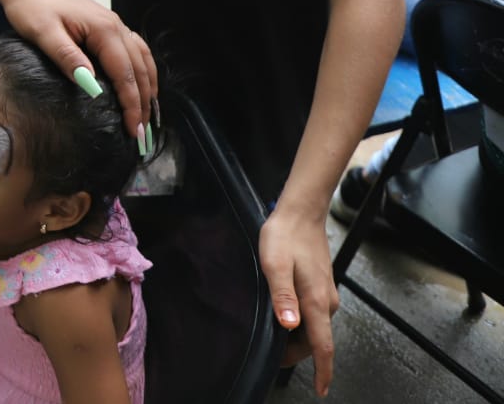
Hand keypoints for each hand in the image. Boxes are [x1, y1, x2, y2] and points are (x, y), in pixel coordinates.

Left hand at [0, 0, 155, 141]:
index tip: (133, 131)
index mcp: (104, 30)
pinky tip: (141, 84)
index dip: (131, 104)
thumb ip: (68, 58)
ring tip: (148, 115)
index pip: (125, 74)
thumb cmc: (31, 6)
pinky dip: (142, 71)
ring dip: (148, 88)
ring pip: (142, 59)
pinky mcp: (107, 26)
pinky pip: (135, 51)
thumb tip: (93, 86)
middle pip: (139, 69)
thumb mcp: (44, 33)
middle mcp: (117, 26)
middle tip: (143, 135)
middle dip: (144, 103)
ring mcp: (114, 24)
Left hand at [259, 205, 339, 396]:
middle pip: (316, 340)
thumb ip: (282, 296)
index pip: (323, 345)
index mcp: (316, 301)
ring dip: (298, 338)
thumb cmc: (286, 236)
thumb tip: (290, 325)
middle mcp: (327, 301)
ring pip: (315, 327)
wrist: (301, 213)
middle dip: (297, 353)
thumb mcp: (274, 264)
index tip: (322, 390)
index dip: (323, 371)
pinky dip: (301, 323)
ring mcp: (326, 293)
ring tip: (274, 336)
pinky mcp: (321, 286)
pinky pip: (314, 314)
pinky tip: (284, 317)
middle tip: (273, 355)